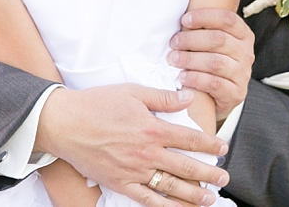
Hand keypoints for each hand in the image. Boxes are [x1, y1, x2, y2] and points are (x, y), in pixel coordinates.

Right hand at [36, 84, 228, 206]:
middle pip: (186, 166)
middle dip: (209, 173)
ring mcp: (134, 172)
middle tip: (224, 177)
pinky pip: (147, 200)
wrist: (64, 123)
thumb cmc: (97, 104)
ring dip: (193, 195)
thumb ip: (163, 97)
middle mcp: (147, 153)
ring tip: (209, 199)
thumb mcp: (133, 92)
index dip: (210, 145)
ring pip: (171, 187)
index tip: (222, 148)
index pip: (191, 139)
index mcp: (153, 128)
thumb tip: (187, 97)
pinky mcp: (120, 184)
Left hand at [169, 8, 254, 120]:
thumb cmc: (212, 62)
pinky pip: (214, 83)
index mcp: (243, 35)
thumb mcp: (215, 42)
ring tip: (173, 59)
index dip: (204, 17)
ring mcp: (243, 74)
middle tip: (173, 42)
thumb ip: (207, 25)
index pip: (227, 19)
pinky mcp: (236, 93)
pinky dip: (196, 78)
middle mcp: (246, 53)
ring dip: (190, 59)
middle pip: (218, 40)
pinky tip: (183, 76)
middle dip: (191, 39)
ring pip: (215, 62)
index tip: (184, 20)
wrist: (220, 98)